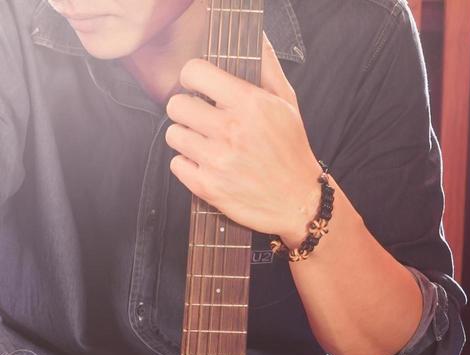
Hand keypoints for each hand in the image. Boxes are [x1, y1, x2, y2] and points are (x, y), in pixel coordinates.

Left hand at [164, 34, 323, 244]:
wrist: (297, 200)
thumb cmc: (290, 148)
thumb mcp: (286, 102)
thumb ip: (267, 67)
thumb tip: (256, 39)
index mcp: (249, 103)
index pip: (195, 73)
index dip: (192, 77)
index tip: (197, 85)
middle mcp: (230, 130)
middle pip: (176, 105)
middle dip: (186, 109)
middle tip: (200, 116)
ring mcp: (216, 160)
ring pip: (173, 134)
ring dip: (185, 136)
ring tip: (205, 140)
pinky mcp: (206, 186)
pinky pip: (175, 164)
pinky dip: (186, 163)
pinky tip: (205, 162)